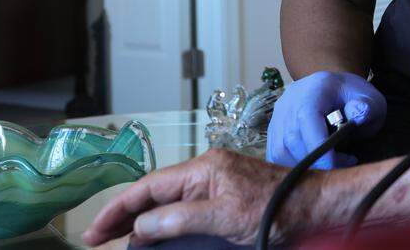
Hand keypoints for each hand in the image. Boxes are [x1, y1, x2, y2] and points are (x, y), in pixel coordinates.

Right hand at [82, 149, 312, 246]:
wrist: (316, 207)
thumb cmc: (278, 207)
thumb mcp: (224, 216)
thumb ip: (180, 219)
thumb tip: (140, 225)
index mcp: (204, 167)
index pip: (149, 186)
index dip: (118, 209)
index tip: (94, 232)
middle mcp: (207, 171)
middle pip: (154, 194)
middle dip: (124, 217)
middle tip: (97, 241)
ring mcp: (216, 184)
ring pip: (168, 203)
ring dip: (143, 223)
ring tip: (119, 244)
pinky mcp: (226, 199)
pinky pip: (186, 210)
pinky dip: (165, 224)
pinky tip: (154, 238)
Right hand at [266, 71, 385, 168]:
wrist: (335, 90)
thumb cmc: (354, 98)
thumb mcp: (370, 99)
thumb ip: (368, 107)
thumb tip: (359, 113)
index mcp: (314, 90)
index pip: (308, 121)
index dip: (323, 148)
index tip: (347, 161)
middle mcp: (289, 102)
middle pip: (292, 141)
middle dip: (317, 161)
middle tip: (342, 166)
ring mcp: (277, 117)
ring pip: (280, 151)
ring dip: (304, 166)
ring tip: (329, 165)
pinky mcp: (273, 131)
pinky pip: (274, 156)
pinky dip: (291, 167)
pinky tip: (313, 167)